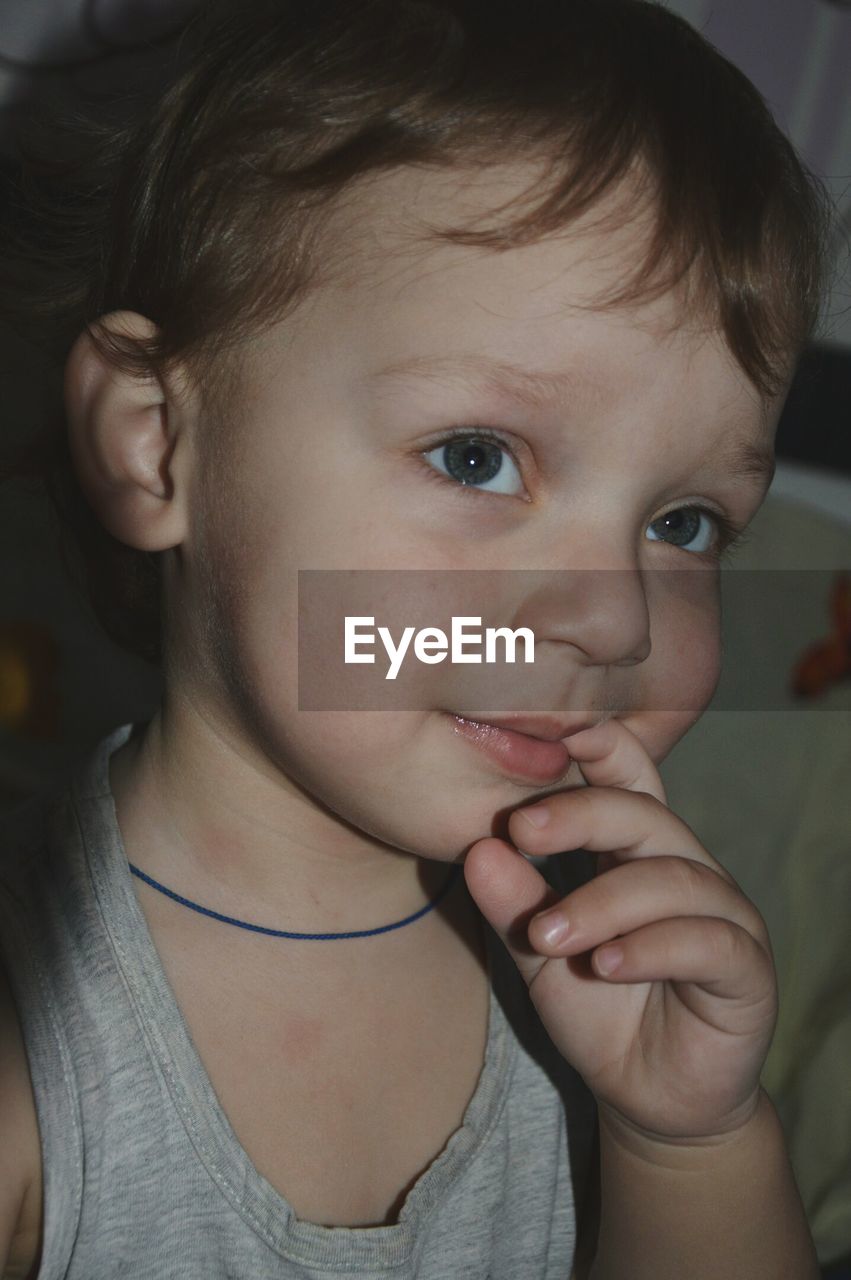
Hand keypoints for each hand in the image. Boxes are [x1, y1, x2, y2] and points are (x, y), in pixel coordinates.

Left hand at [463, 718, 777, 1145]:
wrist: (646, 1099)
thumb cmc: (599, 1009)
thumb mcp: (542, 955)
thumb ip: (514, 904)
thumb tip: (477, 848)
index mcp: (639, 853)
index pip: (630, 781)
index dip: (603, 748)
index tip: (553, 732)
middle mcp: (687, 870)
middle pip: (646, 815)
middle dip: (581, 814)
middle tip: (519, 829)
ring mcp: (725, 917)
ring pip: (672, 880)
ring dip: (603, 902)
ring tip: (549, 935)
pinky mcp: (746, 970)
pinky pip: (707, 941)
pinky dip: (652, 947)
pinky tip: (607, 964)